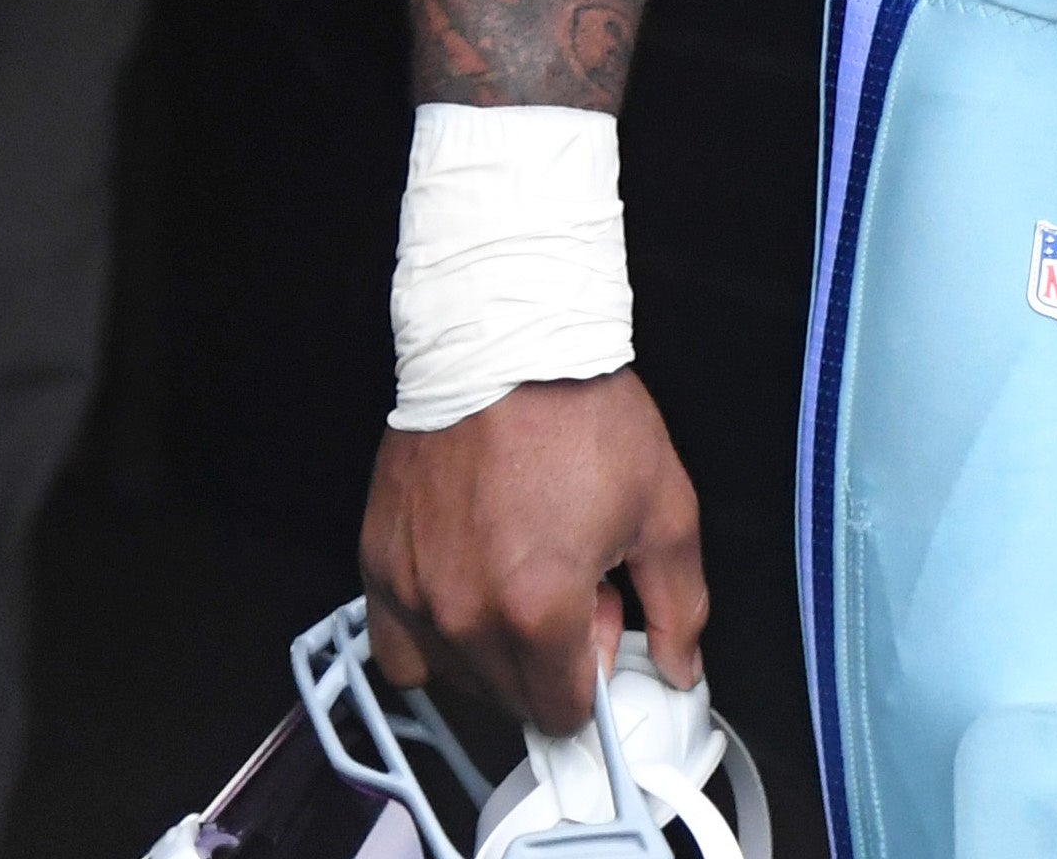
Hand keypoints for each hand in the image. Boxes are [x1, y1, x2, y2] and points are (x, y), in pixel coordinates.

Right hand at [360, 372, 707, 734]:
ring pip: (456, 675)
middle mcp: (465, 614)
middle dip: (546, 659)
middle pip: (510, 698)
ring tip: (520, 573)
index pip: (562, 712)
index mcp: (539, 610)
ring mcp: (413, 592)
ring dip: (492, 649)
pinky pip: (397, 646)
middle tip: (568, 584)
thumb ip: (679, 605)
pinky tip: (466, 588)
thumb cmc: (581, 415)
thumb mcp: (664, 509)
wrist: (506, 345)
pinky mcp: (378, 564)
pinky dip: (432, 637)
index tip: (599, 625)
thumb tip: (678, 667)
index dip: (591, 674)